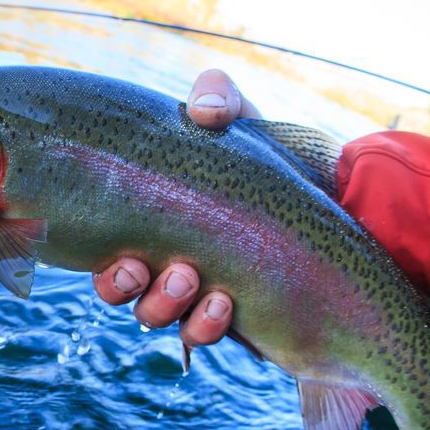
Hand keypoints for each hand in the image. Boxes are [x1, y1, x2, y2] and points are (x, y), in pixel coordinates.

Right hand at [91, 69, 261, 364]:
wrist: (332, 200)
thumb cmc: (269, 158)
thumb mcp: (242, 117)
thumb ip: (217, 95)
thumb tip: (204, 112)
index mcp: (150, 216)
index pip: (102, 243)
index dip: (97, 256)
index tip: (117, 250)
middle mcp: (162, 258)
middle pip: (115, 287)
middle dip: (120, 283)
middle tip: (143, 267)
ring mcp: (194, 291)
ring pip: (151, 314)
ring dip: (162, 303)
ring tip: (191, 278)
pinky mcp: (229, 316)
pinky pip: (197, 334)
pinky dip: (203, 324)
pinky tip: (224, 304)